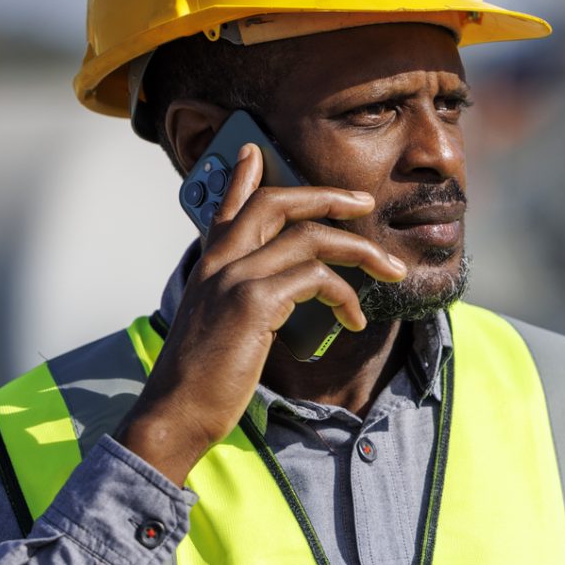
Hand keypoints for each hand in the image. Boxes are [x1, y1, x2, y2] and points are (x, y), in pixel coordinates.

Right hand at [112, 144, 407, 484]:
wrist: (176, 413)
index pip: (226, 208)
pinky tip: (354, 321)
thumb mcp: (217, 330)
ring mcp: (235, 277)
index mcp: (208, 268)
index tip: (256, 152)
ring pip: (310, 237)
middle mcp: (219, 263)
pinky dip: (346, 296)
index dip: (243, 177)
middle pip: (277, 203)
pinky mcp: (253, 301)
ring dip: (359, 251)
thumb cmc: (202, 382)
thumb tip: (271, 297)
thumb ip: (238, 302)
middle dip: (327, 197)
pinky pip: (316, 278)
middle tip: (363, 202)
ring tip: (389, 270)